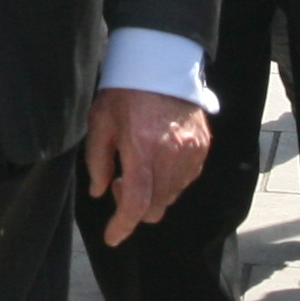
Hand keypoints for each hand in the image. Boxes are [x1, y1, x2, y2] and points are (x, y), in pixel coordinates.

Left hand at [86, 86, 211, 246]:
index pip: (136, 204)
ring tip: (138, 167)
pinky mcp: (202, 147)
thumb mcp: (100, 122)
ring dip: (153, 194)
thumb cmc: (125, 90)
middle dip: (135, 208)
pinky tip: (156, 161)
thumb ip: (97, 162)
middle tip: (120, 183)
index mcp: (142, 149)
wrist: (161, 63)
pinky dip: (169, 181)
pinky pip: (185, 180)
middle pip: (155, 208)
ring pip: (171, 196)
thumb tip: (100, 192)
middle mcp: (171, 155)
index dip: (123, 226)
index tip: (112, 237)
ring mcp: (191, 153)